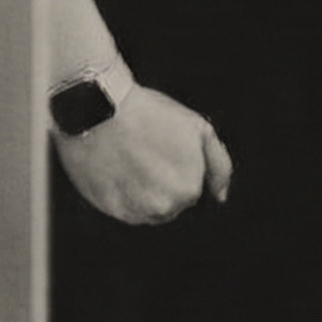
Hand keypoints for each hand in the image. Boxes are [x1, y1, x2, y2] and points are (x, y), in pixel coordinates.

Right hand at [52, 83, 232, 224]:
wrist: (100, 110)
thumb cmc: (150, 115)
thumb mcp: (200, 130)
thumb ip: (218, 166)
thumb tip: (220, 195)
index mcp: (189, 190)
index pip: (192, 191)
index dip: (181, 167)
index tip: (166, 149)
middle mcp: (164, 208)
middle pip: (171, 203)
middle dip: (164, 183)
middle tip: (149, 153)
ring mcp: (135, 211)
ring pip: (148, 209)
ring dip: (144, 192)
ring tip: (133, 160)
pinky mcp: (109, 210)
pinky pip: (125, 210)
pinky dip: (124, 194)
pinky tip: (119, 169)